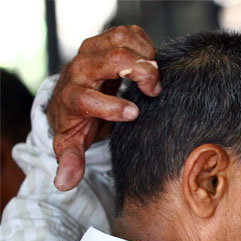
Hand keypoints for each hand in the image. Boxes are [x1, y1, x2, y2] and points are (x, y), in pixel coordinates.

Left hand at [48, 25, 160, 190]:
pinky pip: (130, 33)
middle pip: (109, 60)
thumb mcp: (72, 142)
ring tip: (153, 76)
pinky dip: (145, 45)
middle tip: (154, 90)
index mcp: (72, 97)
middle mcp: (80, 69)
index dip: (110, 106)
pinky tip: (150, 63)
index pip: (85, 98)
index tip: (134, 114)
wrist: (75, 92)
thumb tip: (64, 184)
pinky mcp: (107, 40)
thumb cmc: (79, 120)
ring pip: (121, 41)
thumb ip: (70, 161)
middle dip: (138, 72)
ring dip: (144, 56)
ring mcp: (93, 51)